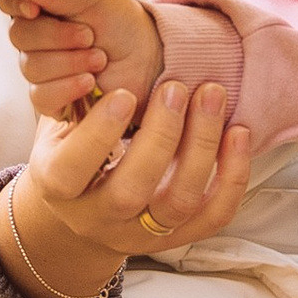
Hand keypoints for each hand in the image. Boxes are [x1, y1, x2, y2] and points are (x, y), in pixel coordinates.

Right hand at [0, 75, 253, 297]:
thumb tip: (96, 58)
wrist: (85, 212)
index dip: (99, 134)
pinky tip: (238, 133)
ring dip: (202, 146)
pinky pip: (214, 215)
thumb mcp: (58, 126)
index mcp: (59, 189)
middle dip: (160, 136)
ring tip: (212, 96)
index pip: (72, 170)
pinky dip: (233, 176)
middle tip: (176, 87)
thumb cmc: (72, 149)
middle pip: (131, 191)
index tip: (125, 94)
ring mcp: (140, 234)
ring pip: (178, 203)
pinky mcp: (178, 238)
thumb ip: (72, 100)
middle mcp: (98, 219)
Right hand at [4, 0, 163, 121]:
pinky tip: (90, 81)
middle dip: (56, 36)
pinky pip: (41, 95)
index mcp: (42, 4)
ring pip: (30, 67)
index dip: (16, 4)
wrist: (149, 59)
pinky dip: (67, 87)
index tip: (35, 9)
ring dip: (69, 62)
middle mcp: (35, 35)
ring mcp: (41, 68)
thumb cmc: (122, 23)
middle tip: (89, 35)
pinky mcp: (51, 97)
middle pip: (18, 36)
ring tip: (100, 58)